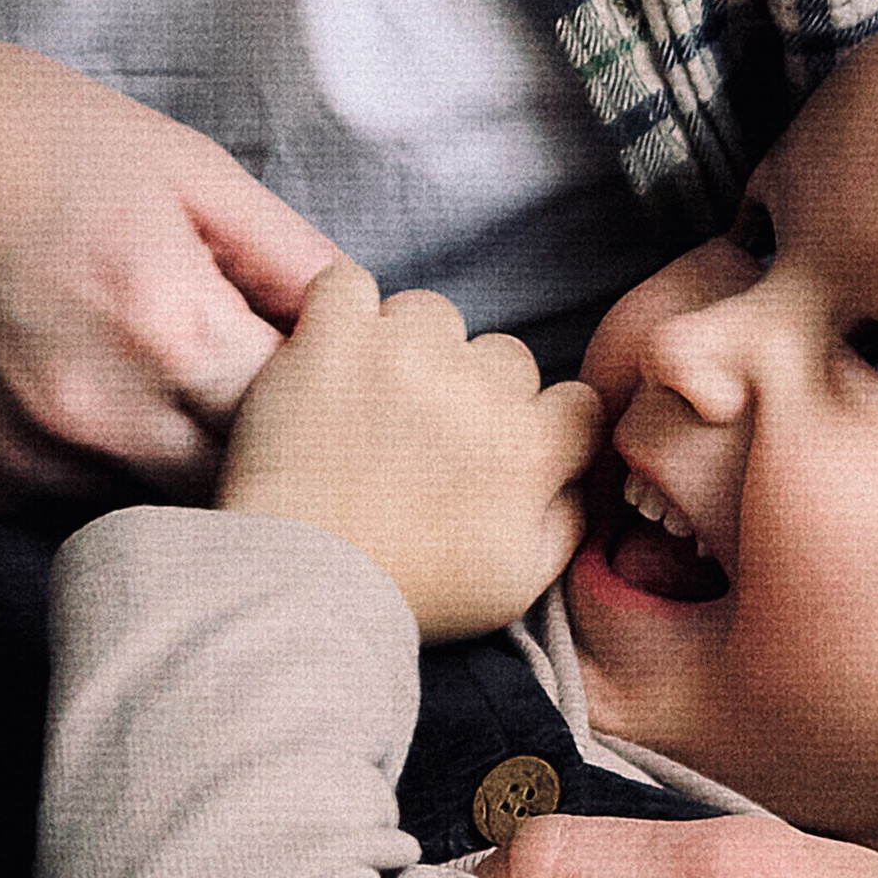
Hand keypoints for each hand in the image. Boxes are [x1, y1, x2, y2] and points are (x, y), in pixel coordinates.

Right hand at [0, 11, 340, 505]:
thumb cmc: (23, 130)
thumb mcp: (184, 165)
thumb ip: (285, 258)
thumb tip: (359, 325)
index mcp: (167, 328)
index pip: (303, 421)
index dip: (326, 400)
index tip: (322, 374)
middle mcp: (96, 416)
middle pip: (239, 490)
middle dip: (265, 454)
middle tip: (255, 393)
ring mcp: (23, 459)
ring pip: (156, 507)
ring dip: (180, 466)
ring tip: (157, 380)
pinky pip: (70, 500)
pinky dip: (96, 466)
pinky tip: (77, 391)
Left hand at [217, 261, 603, 639]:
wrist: (300, 584)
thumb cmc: (406, 593)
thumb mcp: (517, 585)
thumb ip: (567, 521)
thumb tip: (577, 475)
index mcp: (530, 450)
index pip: (576, 402)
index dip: (538, 427)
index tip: (493, 452)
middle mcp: (478, 390)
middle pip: (503, 356)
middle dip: (471, 392)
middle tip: (420, 441)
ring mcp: (404, 353)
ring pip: (431, 314)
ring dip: (408, 347)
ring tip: (369, 404)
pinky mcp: (333, 338)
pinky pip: (347, 284)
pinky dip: (339, 311)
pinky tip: (331, 358)